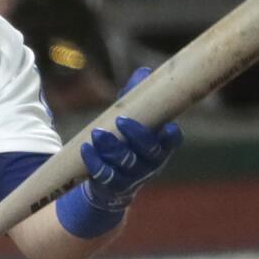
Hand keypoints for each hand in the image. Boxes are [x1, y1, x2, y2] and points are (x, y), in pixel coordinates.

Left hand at [80, 68, 180, 208]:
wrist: (111, 181)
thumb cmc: (126, 142)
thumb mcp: (133, 118)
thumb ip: (136, 98)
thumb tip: (143, 72)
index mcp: (162, 145)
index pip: (172, 141)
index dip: (171, 136)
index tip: (168, 127)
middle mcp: (152, 163)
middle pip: (148, 151)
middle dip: (135, 135)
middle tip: (121, 120)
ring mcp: (133, 177)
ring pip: (125, 163)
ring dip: (111, 147)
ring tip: (97, 133)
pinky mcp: (113, 186)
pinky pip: (105, 175)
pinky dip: (95, 162)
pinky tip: (86, 149)